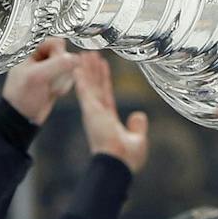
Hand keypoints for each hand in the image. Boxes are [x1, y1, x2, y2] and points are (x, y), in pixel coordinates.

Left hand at [1, 38, 79, 123]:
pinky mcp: (55, 80)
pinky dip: (63, 86)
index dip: (58, 53)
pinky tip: (54, 93)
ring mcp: (48, 69)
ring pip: (68, 66)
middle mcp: (40, 58)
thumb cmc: (21, 97)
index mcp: (30, 51)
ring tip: (49, 88)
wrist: (22, 118)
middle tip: (50, 79)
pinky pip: (68, 78)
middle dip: (61, 69)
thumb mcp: (38, 77)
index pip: (54, 41)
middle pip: (64, 54)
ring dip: (62, 80)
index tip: (55, 64)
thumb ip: (57, 64)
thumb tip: (76, 58)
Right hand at [75, 52, 148, 173]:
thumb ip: (137, 127)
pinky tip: (78, 66)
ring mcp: (93, 112)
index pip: (105, 94)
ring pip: (89, 84)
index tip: (102, 66)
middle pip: (95, 86)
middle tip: (89, 53)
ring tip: (84, 53)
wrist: (117, 165)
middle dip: (92, 70)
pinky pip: (85, 90)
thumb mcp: (138, 140)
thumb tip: (139, 115)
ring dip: (86, 68)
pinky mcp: (90, 111)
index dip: (103, 79)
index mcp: (108, 120)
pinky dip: (81, 77)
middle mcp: (98, 114)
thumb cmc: (126, 160)